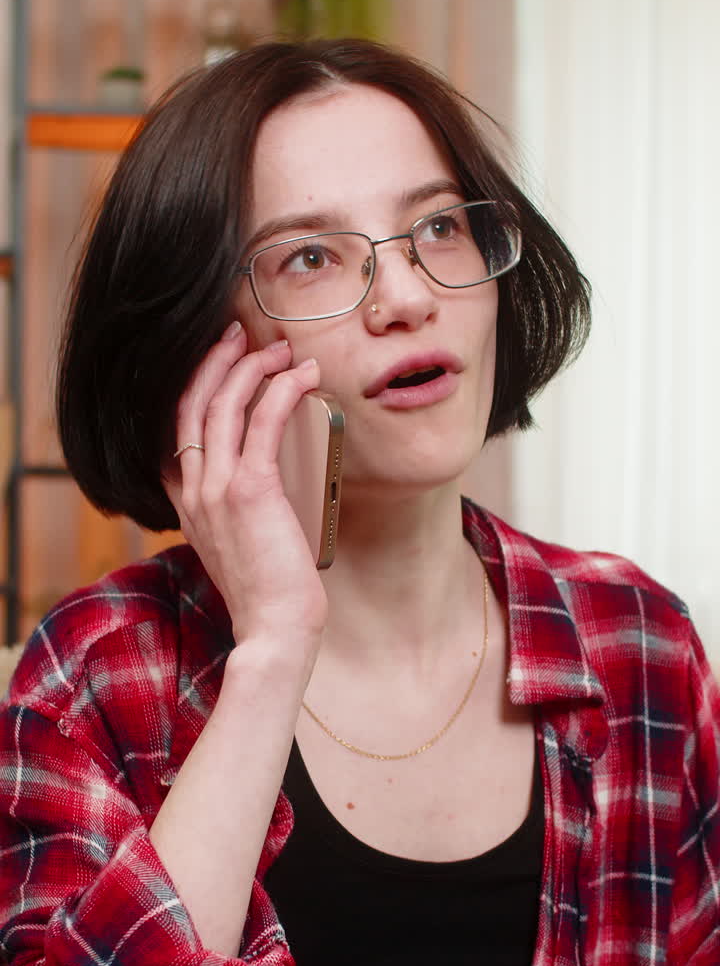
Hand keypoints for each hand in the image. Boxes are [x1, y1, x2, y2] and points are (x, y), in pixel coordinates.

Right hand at [164, 322, 327, 646]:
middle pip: (192, 404)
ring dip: (251, 367)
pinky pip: (262, 422)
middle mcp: (192, 490)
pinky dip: (282, 391)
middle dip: (216, 361)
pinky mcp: (250, 490)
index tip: (220, 360)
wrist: (273, 630)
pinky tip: (302, 377)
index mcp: (186, 502)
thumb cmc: (269, 592)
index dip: (195, 386)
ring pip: (222, 404)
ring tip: (279, 349)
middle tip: (241, 335)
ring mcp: (216, 489)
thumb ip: (240, 508)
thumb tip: (271, 473)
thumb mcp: (241, 543)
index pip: (176, 428)